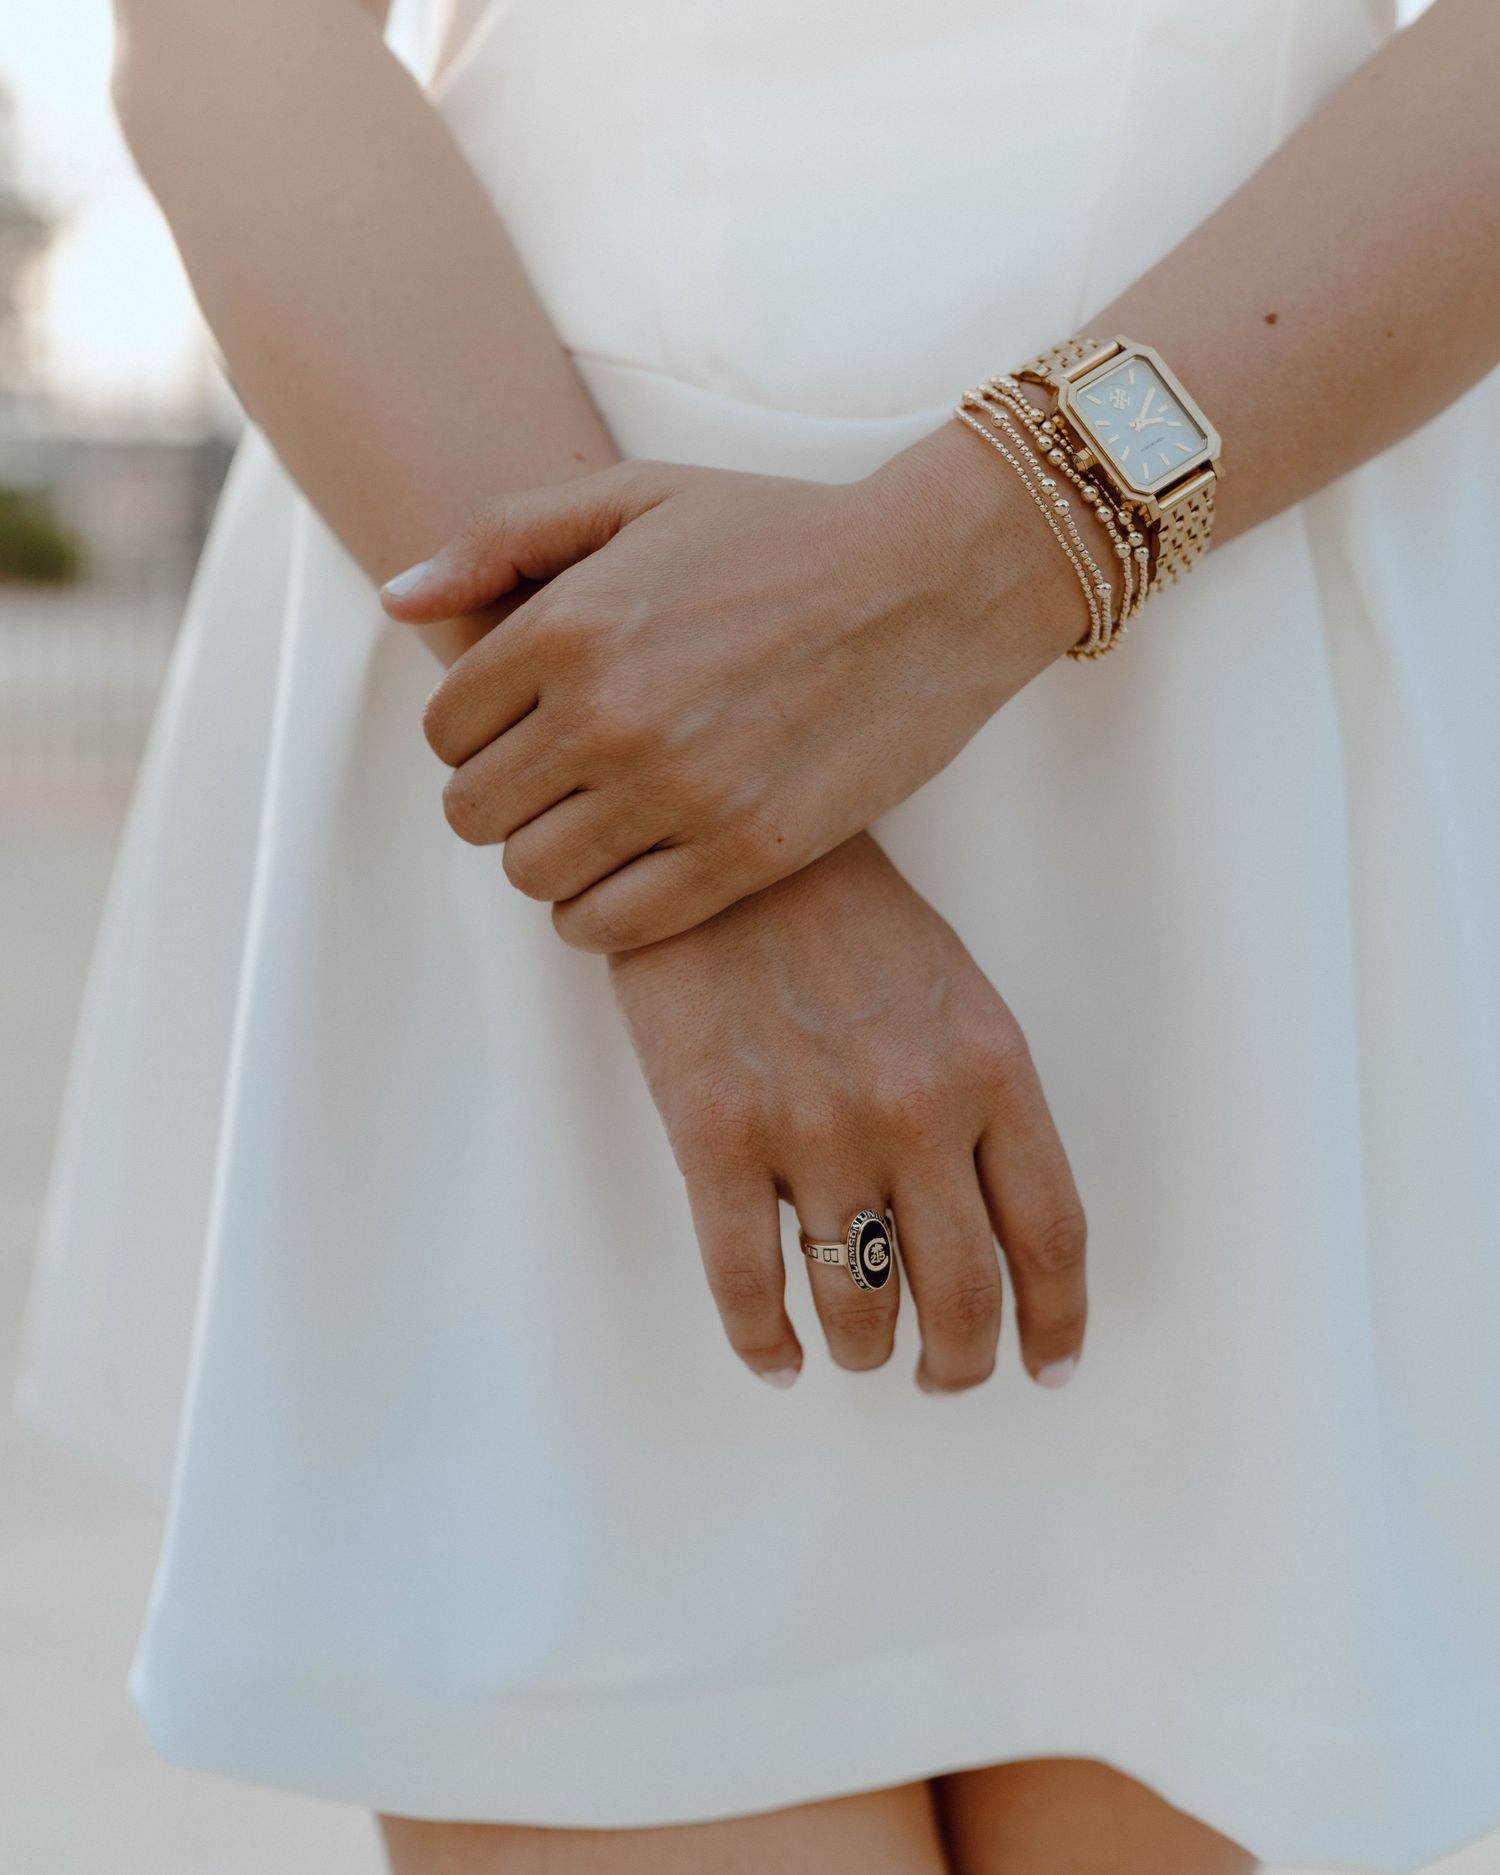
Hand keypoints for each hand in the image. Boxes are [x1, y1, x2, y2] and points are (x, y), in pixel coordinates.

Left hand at [380, 421, 1093, 952]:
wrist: (932, 584)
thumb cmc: (781, 534)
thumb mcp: (636, 496)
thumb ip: (501, 539)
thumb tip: (397, 599)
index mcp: (568, 625)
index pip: (444, 730)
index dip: (473, 737)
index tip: (519, 731)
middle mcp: (608, 715)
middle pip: (475, 813)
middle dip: (500, 801)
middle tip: (555, 784)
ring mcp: (676, 792)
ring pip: (533, 875)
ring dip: (549, 859)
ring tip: (598, 826)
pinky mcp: (743, 854)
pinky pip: (611, 925)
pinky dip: (599, 915)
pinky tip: (631, 876)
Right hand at [608, 833, 1087, 1391]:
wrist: (723, 848)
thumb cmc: (843, 914)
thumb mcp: (951, 992)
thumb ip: (981, 1100)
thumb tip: (985, 1220)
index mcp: (990, 1068)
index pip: (1050, 1234)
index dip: (1056, 1322)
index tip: (1048, 1366)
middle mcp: (914, 1109)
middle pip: (962, 1293)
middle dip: (959, 1362)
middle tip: (944, 1378)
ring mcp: (811, 1124)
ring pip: (857, 1305)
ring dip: (865, 1351)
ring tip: (858, 1352)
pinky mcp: (713, 1132)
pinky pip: (746, 1284)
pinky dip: (764, 1343)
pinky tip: (777, 1356)